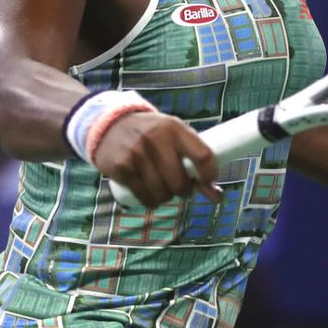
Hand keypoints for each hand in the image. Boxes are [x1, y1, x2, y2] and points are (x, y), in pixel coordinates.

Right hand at [94, 112, 221, 206]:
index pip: (203, 156)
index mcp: (174, 128)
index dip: (209, 176)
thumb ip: (194, 160)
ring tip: (161, 188)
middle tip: (180, 188)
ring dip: (166, 197)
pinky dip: (150, 201)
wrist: (110, 125)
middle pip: (181, 182)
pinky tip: (148, 193)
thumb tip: (217, 196)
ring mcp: (137, 153)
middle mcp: (156, 138)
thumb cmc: (149, 134)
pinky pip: (144, 197)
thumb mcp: (172, 136)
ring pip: (163, 193)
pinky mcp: (122, 167)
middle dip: (184, 192)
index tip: (208, 183)